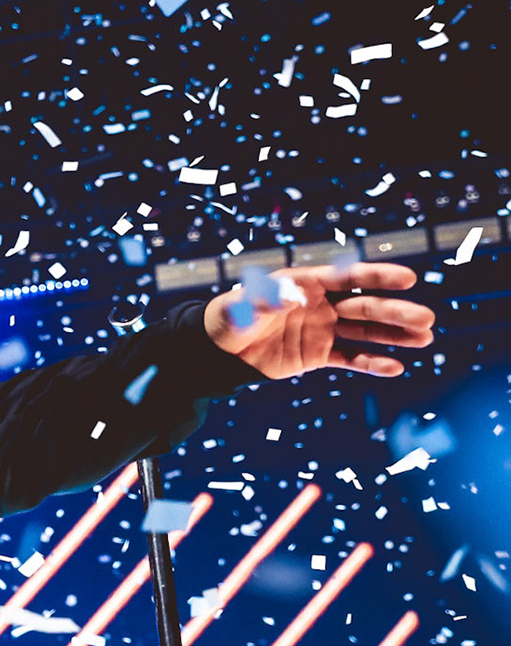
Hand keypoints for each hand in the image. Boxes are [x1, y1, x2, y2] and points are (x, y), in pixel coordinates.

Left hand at [202, 261, 436, 380]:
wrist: (219, 350)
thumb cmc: (228, 317)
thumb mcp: (240, 307)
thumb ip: (265, 301)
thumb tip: (291, 297)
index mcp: (307, 283)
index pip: (348, 277)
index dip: (377, 277)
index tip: (408, 278)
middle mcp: (321, 304)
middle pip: (364, 306)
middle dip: (395, 312)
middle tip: (426, 320)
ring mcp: (323, 329)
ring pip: (365, 331)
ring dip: (394, 335)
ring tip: (425, 339)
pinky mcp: (318, 354)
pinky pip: (349, 358)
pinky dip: (370, 363)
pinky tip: (395, 368)